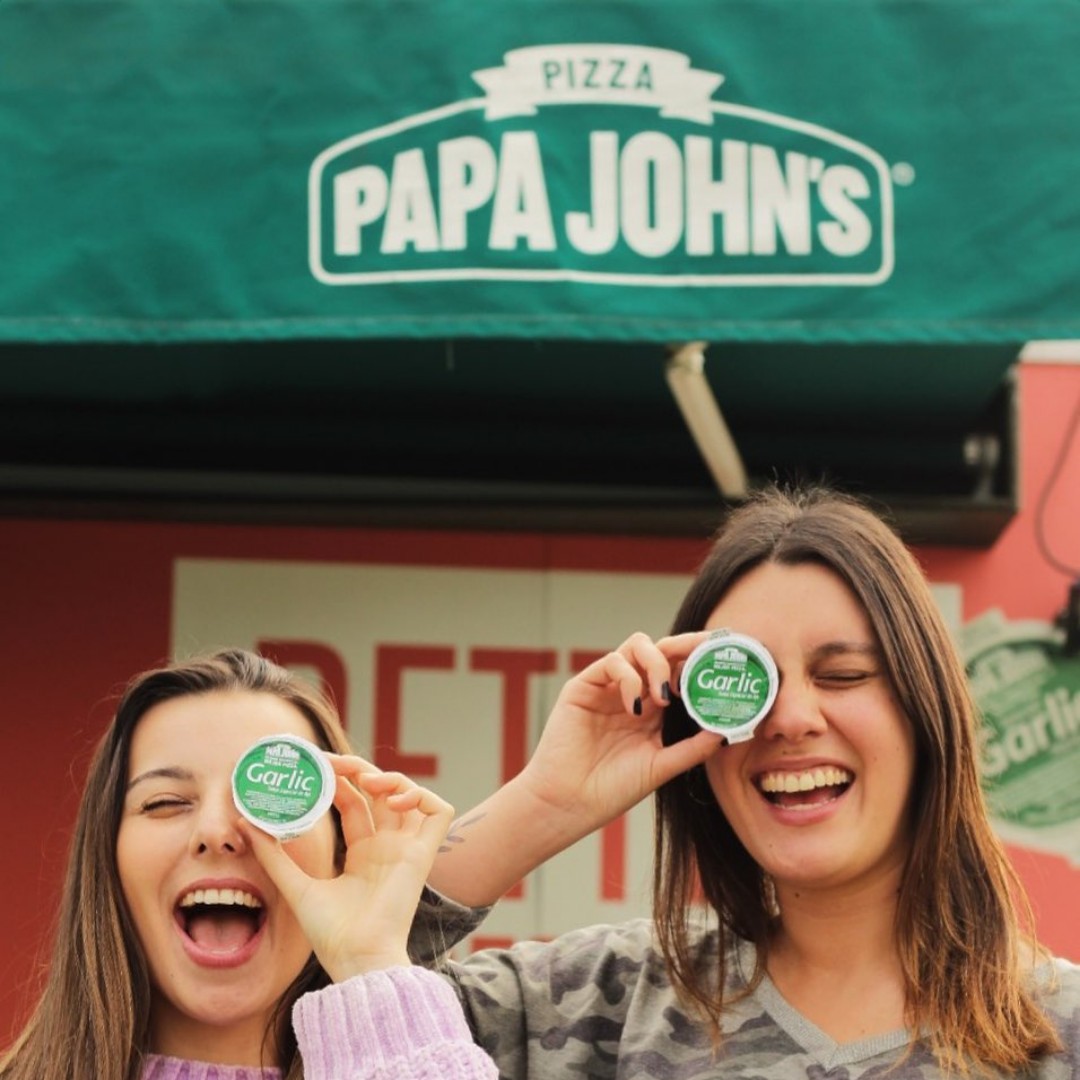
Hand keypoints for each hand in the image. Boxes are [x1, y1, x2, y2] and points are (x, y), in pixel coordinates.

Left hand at [244, 756, 452, 981]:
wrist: (356, 961)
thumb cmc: (331, 934)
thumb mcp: (296, 886)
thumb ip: (273, 855)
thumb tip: (244, 822)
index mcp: (362, 854)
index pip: (354, 802)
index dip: (338, 780)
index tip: (314, 765)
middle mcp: (387, 847)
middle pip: (379, 792)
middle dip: (356, 769)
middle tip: (330, 761)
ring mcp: (406, 849)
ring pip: (409, 795)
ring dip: (389, 777)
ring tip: (364, 779)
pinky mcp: (423, 854)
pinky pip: (437, 811)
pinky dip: (419, 795)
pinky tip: (393, 799)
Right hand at [515, 631, 723, 833]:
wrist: (569, 804)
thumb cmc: (611, 790)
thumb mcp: (661, 767)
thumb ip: (692, 748)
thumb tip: (727, 730)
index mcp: (653, 710)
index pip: (681, 672)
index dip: (701, 662)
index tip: (727, 658)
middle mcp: (633, 692)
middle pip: (663, 650)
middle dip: (687, 646)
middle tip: (706, 653)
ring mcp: (609, 687)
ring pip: (637, 646)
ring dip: (658, 662)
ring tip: (664, 695)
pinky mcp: (584, 686)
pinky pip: (612, 663)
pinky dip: (629, 678)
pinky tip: (634, 707)